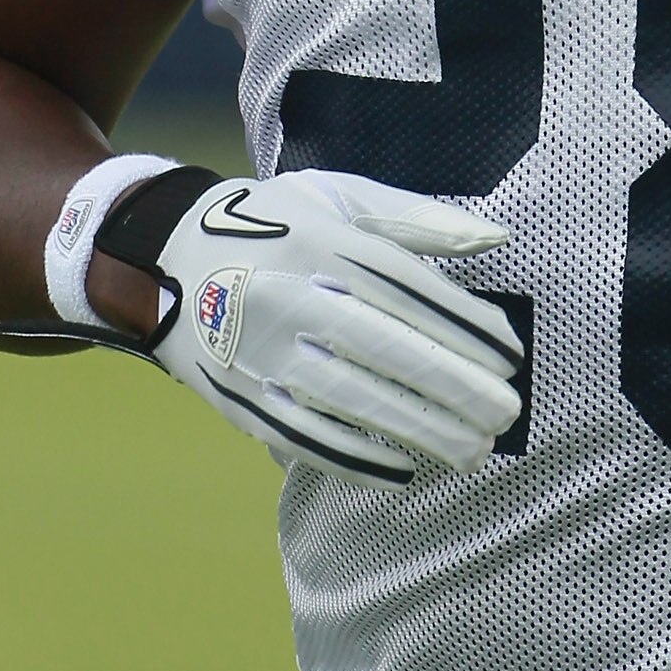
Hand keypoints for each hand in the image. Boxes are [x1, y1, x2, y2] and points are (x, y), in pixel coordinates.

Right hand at [143, 170, 523, 482]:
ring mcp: (259, 349)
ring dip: (418, 430)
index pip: (409, 290)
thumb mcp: (337, 197)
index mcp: (321, 242)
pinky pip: (303, 435)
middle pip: (386, 347)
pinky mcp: (237, 394)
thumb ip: (417, 219)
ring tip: (473, 453)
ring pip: (350, 398)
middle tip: (507, 416)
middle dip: (454, 387)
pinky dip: (355, 458)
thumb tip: (498, 236)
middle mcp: (290, 294)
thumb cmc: (272, 223)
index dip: (465, 327)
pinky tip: (404, 472)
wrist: (160, 256)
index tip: (511, 358)